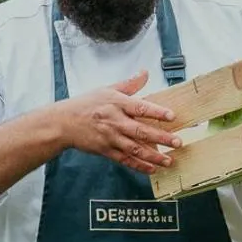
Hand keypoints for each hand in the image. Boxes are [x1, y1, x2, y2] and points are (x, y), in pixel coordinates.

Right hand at [60, 70, 181, 173]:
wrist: (63, 123)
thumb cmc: (85, 105)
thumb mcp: (106, 90)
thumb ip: (129, 84)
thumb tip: (145, 73)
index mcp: (116, 103)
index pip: (140, 107)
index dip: (156, 112)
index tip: (172, 116)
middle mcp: (115, 121)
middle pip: (141, 131)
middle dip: (161, 138)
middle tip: (178, 142)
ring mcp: (110, 138)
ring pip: (136, 149)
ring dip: (154, 156)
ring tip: (169, 160)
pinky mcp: (106, 150)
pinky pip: (125, 160)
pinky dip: (139, 165)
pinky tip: (152, 169)